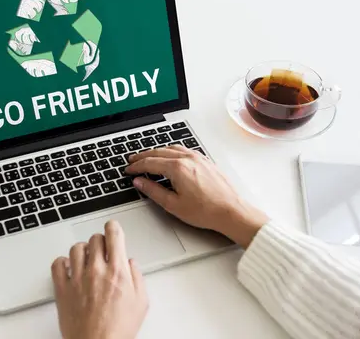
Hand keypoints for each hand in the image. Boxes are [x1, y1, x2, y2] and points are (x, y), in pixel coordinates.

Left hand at [51, 220, 147, 338]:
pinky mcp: (62, 289)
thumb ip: (138, 278)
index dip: (113, 227)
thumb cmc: (118, 331)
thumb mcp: (141, 303)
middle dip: (100, 241)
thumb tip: (132, 265)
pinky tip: (68, 267)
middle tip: (102, 249)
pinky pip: (57, 264)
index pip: (113, 234)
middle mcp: (96, 270)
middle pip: (94, 239)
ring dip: (83, 250)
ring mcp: (77, 278)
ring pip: (76, 248)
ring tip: (86, 258)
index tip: (112, 228)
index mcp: (117, 271)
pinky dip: (62, 262)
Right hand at [125, 146, 268, 247]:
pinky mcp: (205, 160)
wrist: (231, 211)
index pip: (150, 163)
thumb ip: (153, 191)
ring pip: (171, 148)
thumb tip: (140, 182)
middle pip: (158, 152)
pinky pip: (183, 150)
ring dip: (156, 152)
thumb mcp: (173, 205)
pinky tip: (168, 156)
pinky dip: (170, 151)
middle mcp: (187, 159)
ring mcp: (197, 158)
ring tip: (147, 157)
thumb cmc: (206, 210)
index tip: (129, 170)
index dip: (136, 166)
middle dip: (143, 156)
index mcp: (177, 168)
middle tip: (132, 160)